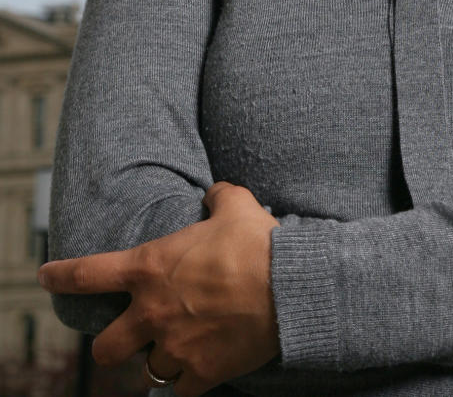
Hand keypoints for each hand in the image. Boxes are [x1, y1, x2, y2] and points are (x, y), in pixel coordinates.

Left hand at [39, 182, 279, 396]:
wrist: (289, 286)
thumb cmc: (258, 243)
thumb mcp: (236, 206)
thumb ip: (219, 198)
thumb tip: (215, 192)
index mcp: (150, 269)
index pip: (88, 275)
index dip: (61, 277)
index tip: (46, 278)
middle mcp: (152, 313)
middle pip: (105, 349)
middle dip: (115, 345)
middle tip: (131, 336)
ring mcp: (174, 348)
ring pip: (148, 371)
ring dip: (162, 360)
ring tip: (181, 350)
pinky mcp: (200, 374)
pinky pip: (180, 391)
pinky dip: (189, 382)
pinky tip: (201, 371)